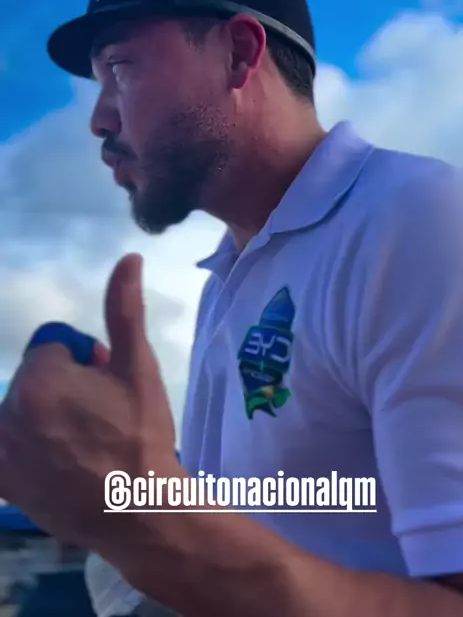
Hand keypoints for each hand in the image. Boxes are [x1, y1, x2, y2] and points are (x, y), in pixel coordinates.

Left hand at [0, 253, 181, 553]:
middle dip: (64, 388)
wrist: (139, 510)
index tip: (106, 388)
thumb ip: (124, 310)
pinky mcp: (1, 481)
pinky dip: (27, 446)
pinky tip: (59, 463)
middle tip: (100, 416)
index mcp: (39, 378)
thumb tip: (128, 257)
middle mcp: (7, 411)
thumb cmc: (142, 434)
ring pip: (23, 409)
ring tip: (84, 443)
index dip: (85, 363)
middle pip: (36, 378)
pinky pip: (9, 443)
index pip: (54, 347)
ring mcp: (1, 450)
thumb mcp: (139, 368)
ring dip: (46, 416)